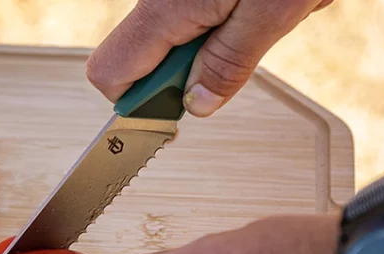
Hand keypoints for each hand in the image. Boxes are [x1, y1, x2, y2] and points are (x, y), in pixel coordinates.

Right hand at [86, 0, 334, 116]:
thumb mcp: (271, 12)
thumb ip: (229, 63)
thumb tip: (196, 105)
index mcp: (166, 8)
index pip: (111, 73)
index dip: (140, 104)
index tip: (177, 113)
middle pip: (143, 59)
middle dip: (190, 70)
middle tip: (238, 55)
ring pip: (176, 38)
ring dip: (218, 44)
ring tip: (261, 16)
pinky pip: (198, 15)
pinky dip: (230, 20)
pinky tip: (259, 4)